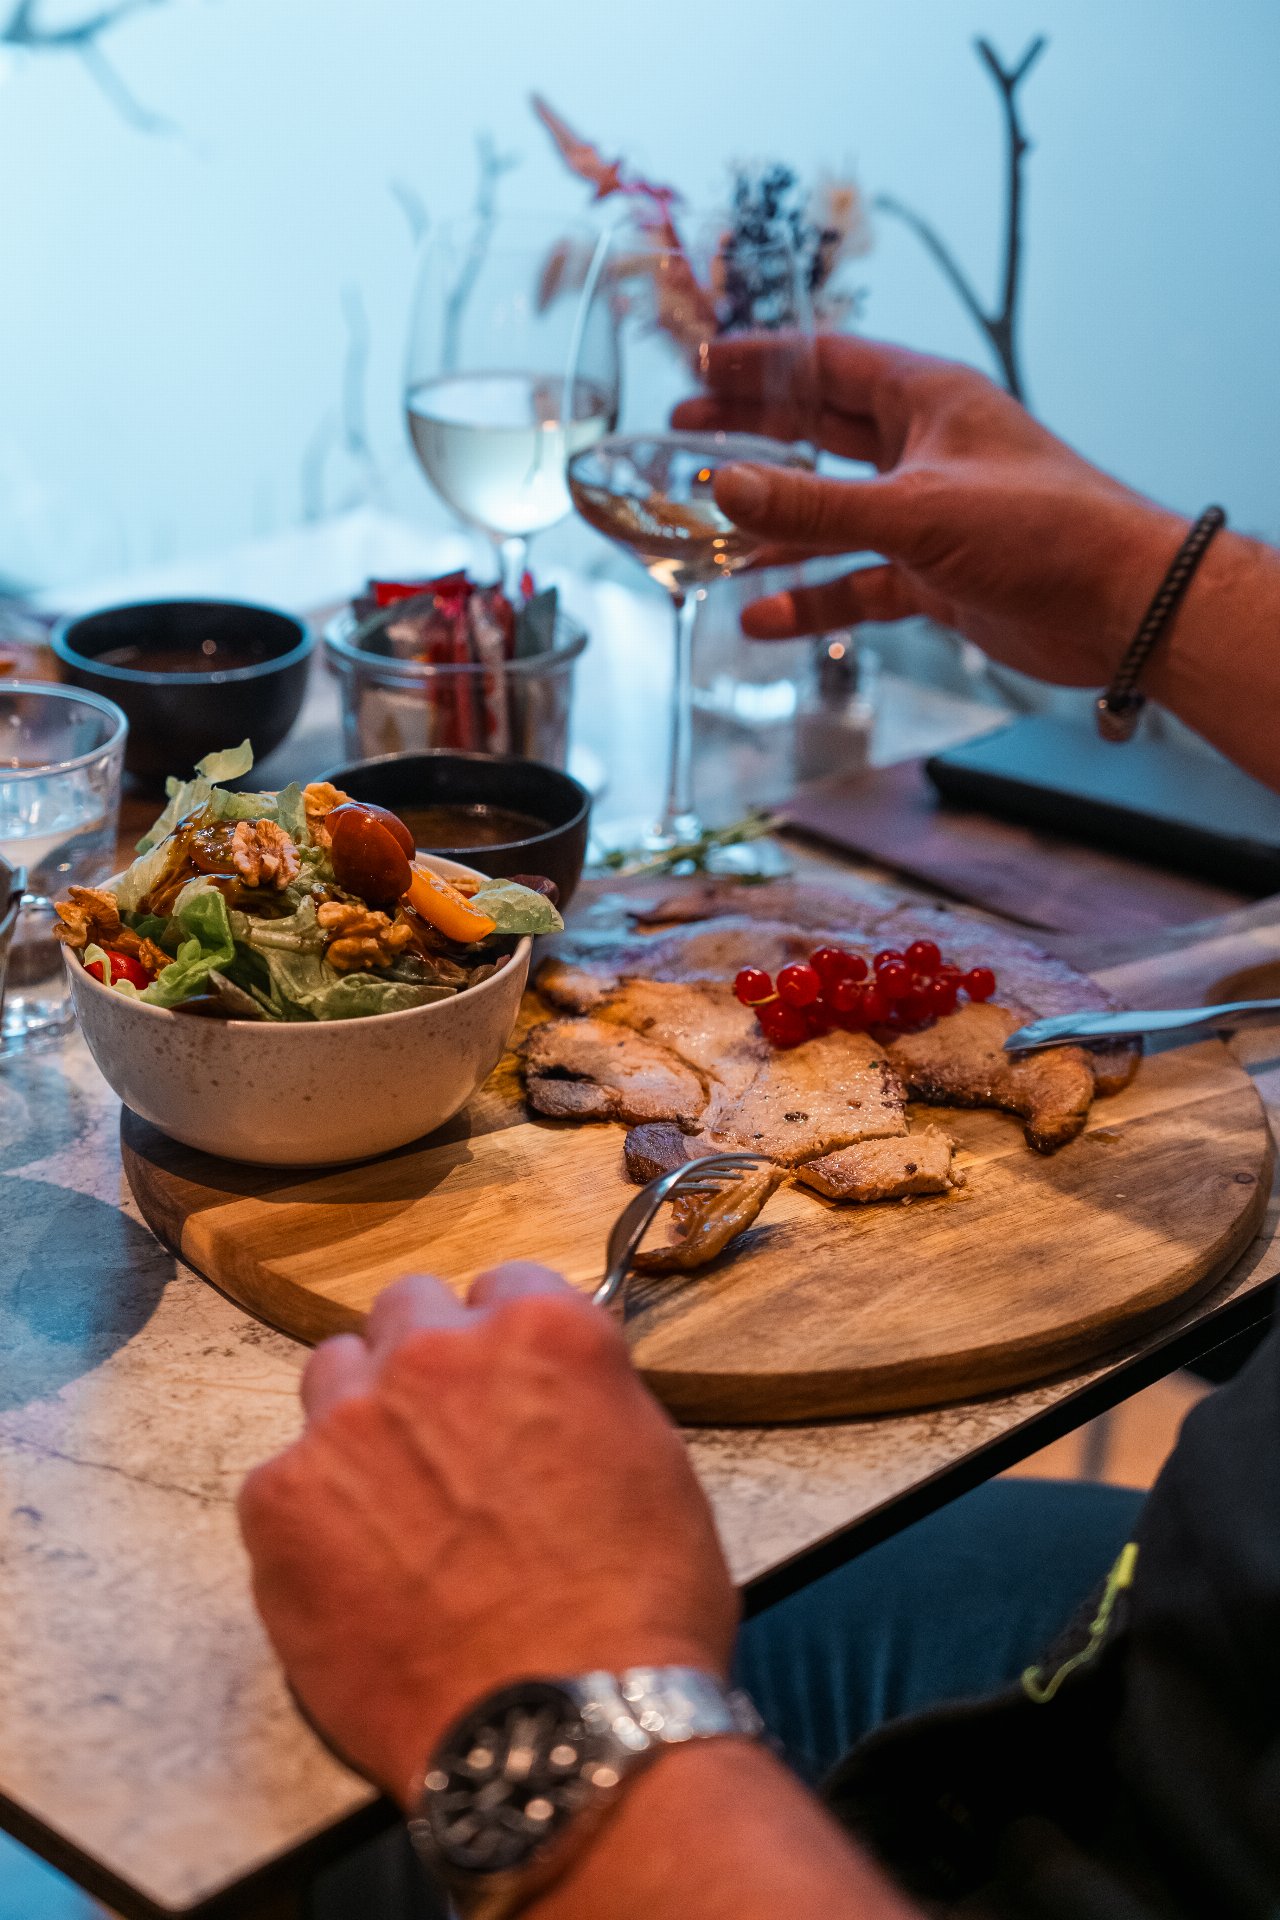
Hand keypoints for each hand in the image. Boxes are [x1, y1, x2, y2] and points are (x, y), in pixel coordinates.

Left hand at [238, 1265, 736, 1805]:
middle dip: (426, 1363)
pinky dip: (315, 1515)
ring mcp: (346, 1422)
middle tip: (448, 1445)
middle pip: (405, 1311)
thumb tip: (546, 1390)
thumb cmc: (637, 1611)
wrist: (563, 1732)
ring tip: (395, 1511)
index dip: (508, 1344)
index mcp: (539, 1330)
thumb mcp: (652, 1463)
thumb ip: (584, 1394)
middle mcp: (434, 1353)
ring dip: (363, 1422)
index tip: (509, 1390)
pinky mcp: (280, 1500)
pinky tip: (358, 1576)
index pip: (502, 1285)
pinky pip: (285, 1476)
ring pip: (334, 1376)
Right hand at [693, 336, 1186, 685]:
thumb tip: (722, 485)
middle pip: (819, 436)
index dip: (761, 364)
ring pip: (831, 517)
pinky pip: (855, 583)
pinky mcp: (934, 576)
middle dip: (752, 441)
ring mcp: (927, 516)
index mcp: (925, 400)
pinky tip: (762, 616)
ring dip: (773, 532)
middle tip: (682, 443)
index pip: (826, 365)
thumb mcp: (914, 511)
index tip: (701, 366)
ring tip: (703, 538)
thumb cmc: (1043, 530)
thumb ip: (814, 507)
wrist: (1120, 606)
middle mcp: (922, 450)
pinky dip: (812, 598)